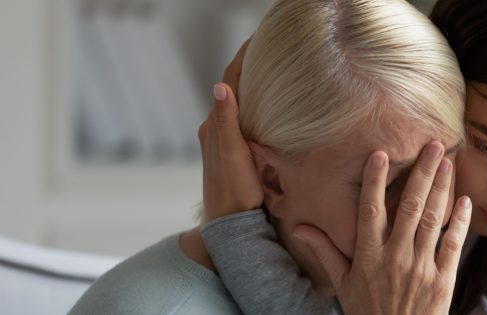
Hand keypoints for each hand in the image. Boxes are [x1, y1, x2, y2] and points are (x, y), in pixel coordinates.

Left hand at [198, 38, 260, 222]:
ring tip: (271, 70)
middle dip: (249, 66)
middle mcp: (215, 129)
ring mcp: (222, 141)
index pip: (230, 81)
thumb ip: (226, 121)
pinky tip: (267, 107)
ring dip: (252, 85)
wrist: (229, 224)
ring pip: (238, 103)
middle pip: (233, 88)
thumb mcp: (232, 155)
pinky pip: (242, 119)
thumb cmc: (234, 192)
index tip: (259, 38)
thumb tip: (221, 86)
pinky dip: (254, 105)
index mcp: (215, 125)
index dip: (243, 58)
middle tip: (270, 48)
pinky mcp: (233, 152)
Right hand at [293, 142, 472, 314]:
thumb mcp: (342, 283)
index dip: (375, 181)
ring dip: (441, 188)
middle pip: (409, 207)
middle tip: (431, 145)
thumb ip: (325, 251)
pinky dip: (459, 222)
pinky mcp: (443, 280)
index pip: (371, 211)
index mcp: (369, 256)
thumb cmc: (369, 312)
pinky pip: (452, 245)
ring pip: (433, 220)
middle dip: (421, 173)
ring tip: (447, 161)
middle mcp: (395, 258)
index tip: (381, 154)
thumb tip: (298, 226)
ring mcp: (421, 268)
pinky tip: (464, 199)